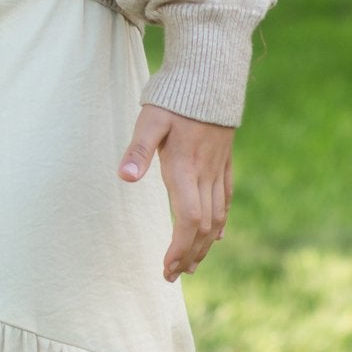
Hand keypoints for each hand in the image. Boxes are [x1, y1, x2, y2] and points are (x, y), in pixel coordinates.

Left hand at [117, 103, 233, 282]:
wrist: (211, 74)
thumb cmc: (175, 97)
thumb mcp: (150, 119)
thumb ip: (138, 150)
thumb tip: (125, 177)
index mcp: (184, 169)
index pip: (188, 221)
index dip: (179, 249)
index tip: (166, 268)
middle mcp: (204, 174)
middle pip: (203, 227)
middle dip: (190, 255)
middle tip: (173, 276)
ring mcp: (217, 169)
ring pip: (217, 217)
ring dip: (205, 245)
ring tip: (192, 266)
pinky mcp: (224, 161)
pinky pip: (226, 199)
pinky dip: (221, 222)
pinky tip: (217, 236)